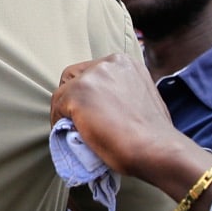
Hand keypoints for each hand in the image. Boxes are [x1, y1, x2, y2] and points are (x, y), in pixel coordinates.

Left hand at [50, 54, 180, 178]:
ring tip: (72, 132)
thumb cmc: (155, 135)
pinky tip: (67, 136)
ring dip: (65, 111)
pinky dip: (58, 121)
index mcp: (125, 63)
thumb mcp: (142, 99)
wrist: (155, 148)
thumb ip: (123, 94)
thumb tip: (106, 107)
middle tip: (77, 121)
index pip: (93, 72)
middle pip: (75, 77)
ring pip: (63, 92)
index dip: (88, 94)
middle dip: (73, 98)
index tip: (90, 112)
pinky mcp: (77, 94)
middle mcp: (108, 63)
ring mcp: (91, 77)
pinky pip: (56, 107)